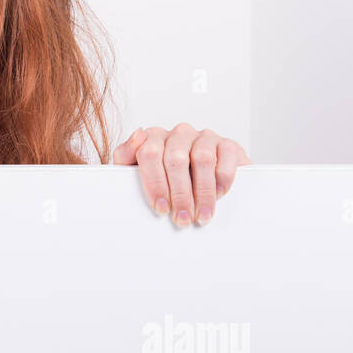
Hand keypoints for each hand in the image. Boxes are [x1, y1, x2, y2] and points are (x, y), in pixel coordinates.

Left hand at [111, 123, 251, 225]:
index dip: (155, 183)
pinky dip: (222, 179)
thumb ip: (126, 155)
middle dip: (179, 194)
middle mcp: (179, 134)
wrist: (200, 177)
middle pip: (176, 159)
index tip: (161, 208)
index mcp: (154, 137)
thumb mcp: (136, 169)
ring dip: (202, 191)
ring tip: (201, 214)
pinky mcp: (227, 144)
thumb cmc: (164, 177)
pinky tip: (218, 195)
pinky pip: (226, 157)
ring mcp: (204, 137)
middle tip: (182, 218)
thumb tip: (137, 136)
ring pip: (202, 159)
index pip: (150, 153)